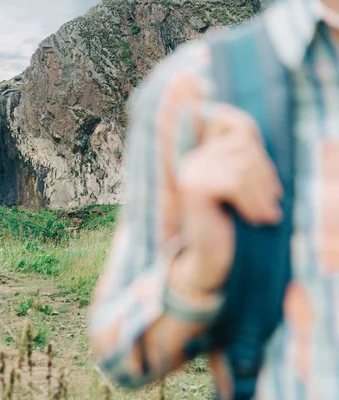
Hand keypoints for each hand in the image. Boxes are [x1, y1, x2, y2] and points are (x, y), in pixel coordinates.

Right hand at [176, 103, 282, 290]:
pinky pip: (236, 183)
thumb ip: (244, 159)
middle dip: (266, 172)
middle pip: (243, 143)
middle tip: (275, 200)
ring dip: (262, 192)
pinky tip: (258, 219)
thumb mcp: (241, 186)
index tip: (264, 172)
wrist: (209, 258)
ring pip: (242, 165)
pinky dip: (254, 202)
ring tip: (269, 214)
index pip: (231, 122)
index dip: (253, 134)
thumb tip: (253, 133)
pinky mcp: (195, 187)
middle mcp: (193, 158)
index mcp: (202, 153)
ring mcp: (192, 171)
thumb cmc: (230, 222)